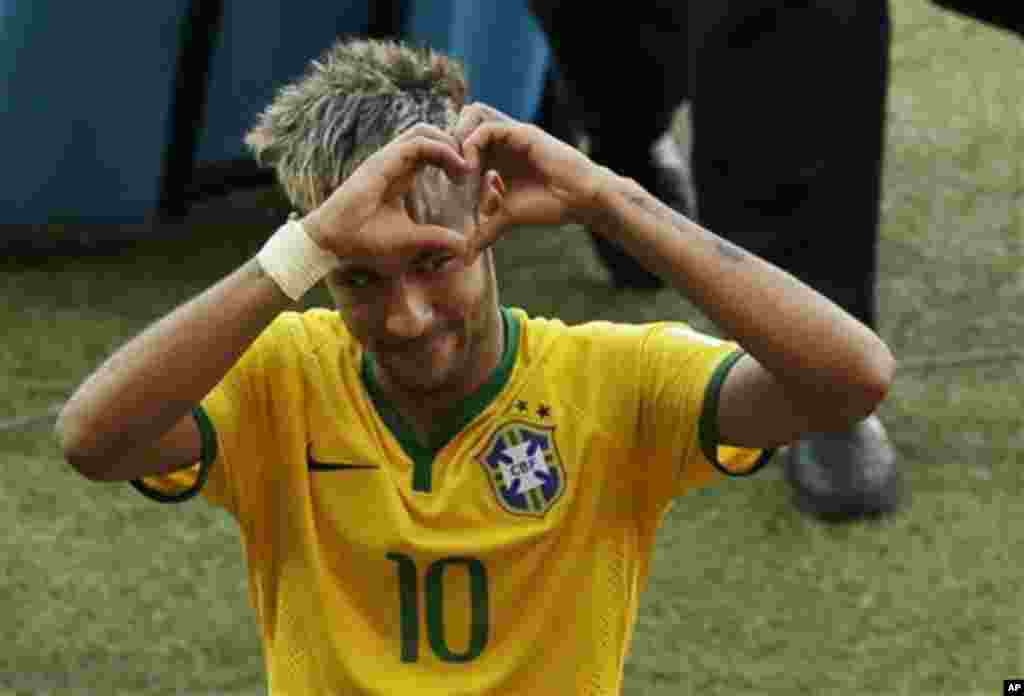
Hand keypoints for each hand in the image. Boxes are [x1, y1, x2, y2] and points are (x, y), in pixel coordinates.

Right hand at [301, 123, 473, 260]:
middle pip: (429, 135)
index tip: (467, 178)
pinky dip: (441, 149)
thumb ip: (438, 240)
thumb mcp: (413, 242)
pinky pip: (417, 143)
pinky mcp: (382, 162)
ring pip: (424, 131)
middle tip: (471, 168)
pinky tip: (457, 166)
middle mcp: (394, 163)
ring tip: (466, 166)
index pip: (429, 151)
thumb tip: (464, 247)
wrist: (335, 245)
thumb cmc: (367, 244)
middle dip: (455, 144)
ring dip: (450, 143)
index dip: (452, 158)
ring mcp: (386, 160)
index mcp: (400, 176)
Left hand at [455, 103, 613, 233]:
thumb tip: (466, 258)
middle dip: (449, 147)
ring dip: (458, 142)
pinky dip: (472, 145)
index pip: (461, 144)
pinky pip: (485, 128)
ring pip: (469, 117)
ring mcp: (510, 134)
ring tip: (461, 171)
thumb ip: (485, 233)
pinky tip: (472, 169)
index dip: (450, 161)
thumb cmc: (550, 205)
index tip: (451, 188)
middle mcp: (502, 142)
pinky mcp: (520, 132)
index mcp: (497, 157)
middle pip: (461, 124)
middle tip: (451, 176)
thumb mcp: (507, 218)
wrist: (581, 198)